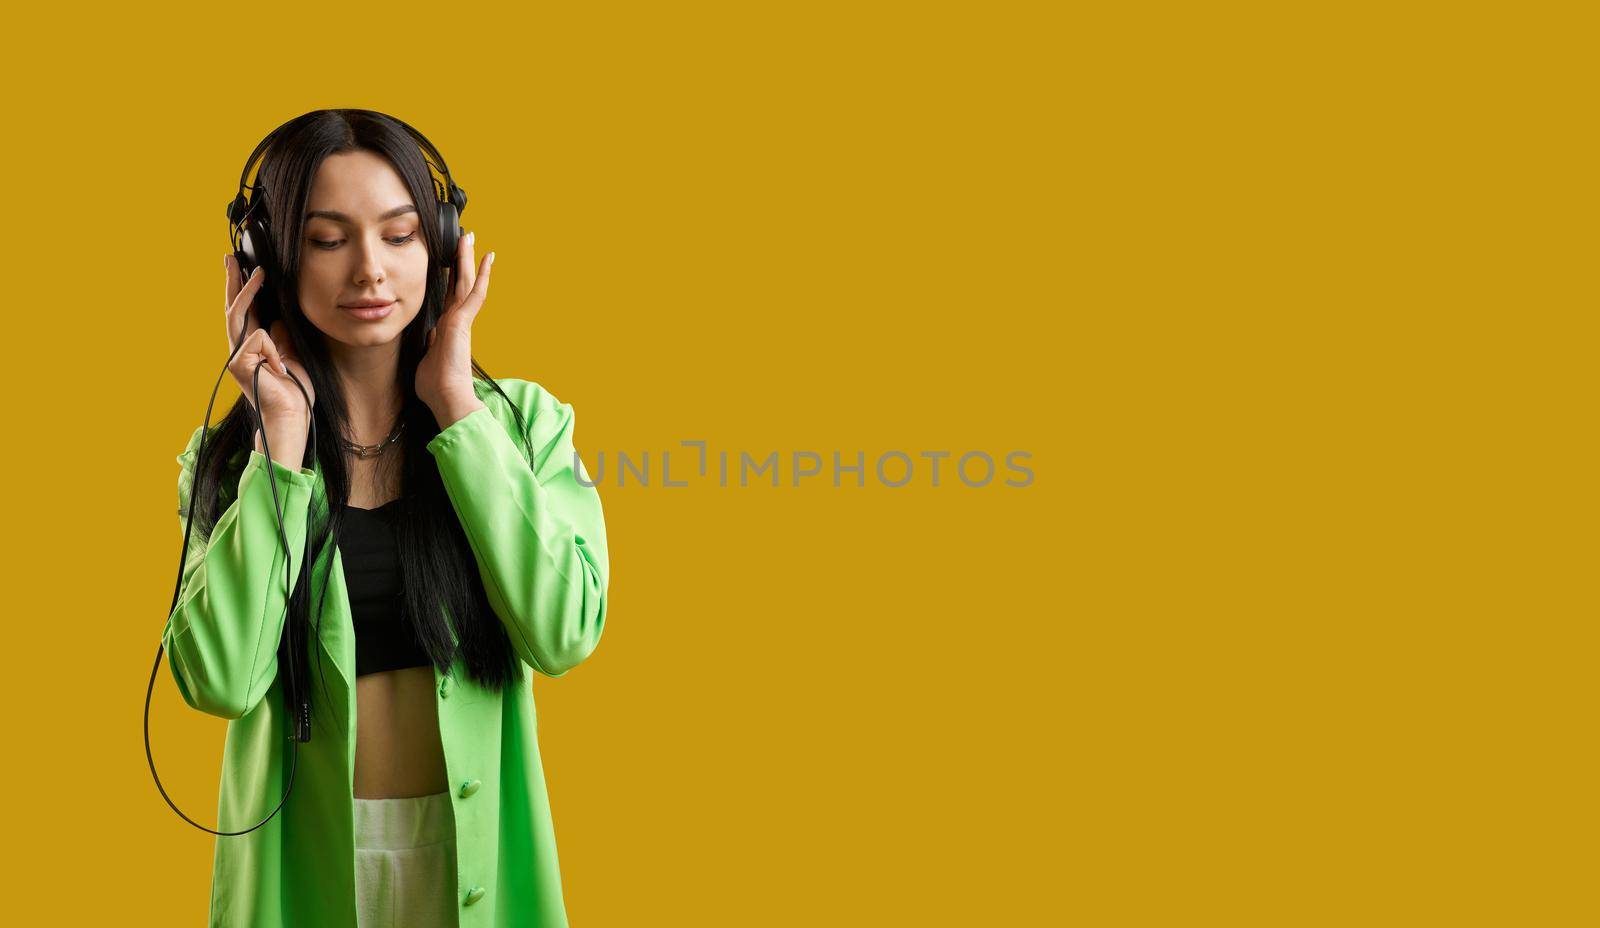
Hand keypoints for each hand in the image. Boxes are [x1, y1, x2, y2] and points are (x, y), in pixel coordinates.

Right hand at [223, 254, 314, 422]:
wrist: (292, 415)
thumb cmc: (294, 390)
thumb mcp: (291, 353)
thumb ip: (281, 334)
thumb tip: (278, 315)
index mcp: (253, 344)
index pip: (246, 310)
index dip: (243, 287)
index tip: (242, 265)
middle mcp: (240, 348)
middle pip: (232, 307)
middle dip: (231, 280)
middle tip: (229, 257)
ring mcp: (236, 356)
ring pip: (237, 315)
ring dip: (246, 291)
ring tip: (257, 272)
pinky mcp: (238, 364)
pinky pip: (258, 338)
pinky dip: (272, 348)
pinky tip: (279, 366)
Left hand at [416, 231, 493, 417]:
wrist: (446, 397)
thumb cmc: (436, 387)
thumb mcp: (427, 361)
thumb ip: (430, 346)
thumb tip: (431, 336)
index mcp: (447, 330)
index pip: (451, 299)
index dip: (452, 281)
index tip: (454, 268)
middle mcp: (456, 321)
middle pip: (459, 285)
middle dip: (462, 262)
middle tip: (466, 241)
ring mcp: (461, 320)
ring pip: (465, 282)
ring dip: (468, 259)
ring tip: (470, 238)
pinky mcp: (463, 321)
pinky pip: (474, 293)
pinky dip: (481, 275)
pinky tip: (487, 258)